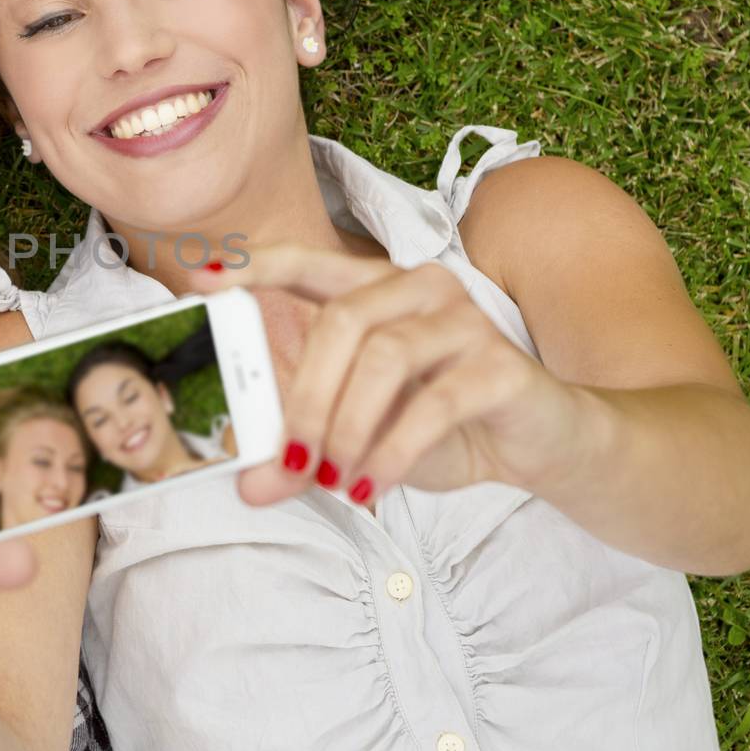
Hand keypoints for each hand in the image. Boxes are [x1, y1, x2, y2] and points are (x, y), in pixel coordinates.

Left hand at [193, 247, 590, 507]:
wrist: (545, 447)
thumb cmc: (446, 427)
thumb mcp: (364, 437)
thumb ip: (306, 452)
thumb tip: (250, 486)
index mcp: (380, 289)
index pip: (310, 264)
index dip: (258, 267)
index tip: (204, 283)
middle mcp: (423, 289)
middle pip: (342, 322)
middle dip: (305, 398)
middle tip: (291, 459)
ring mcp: (466, 322)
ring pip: (384, 358)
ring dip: (346, 428)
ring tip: (333, 479)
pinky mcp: (501, 366)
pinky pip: (433, 403)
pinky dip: (391, 451)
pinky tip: (371, 486)